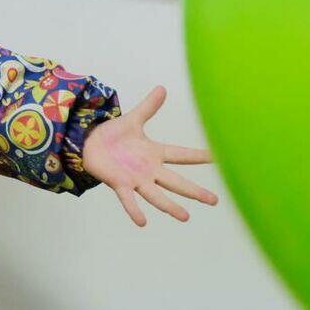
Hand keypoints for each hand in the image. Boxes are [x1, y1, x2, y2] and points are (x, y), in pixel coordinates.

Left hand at [82, 86, 216, 225]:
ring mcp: (135, 179)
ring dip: (170, 206)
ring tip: (185, 217)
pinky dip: (134, 210)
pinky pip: (128, 199)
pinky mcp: (119, 184)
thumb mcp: (133, 119)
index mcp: (155, 153)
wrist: (89, 144)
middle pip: (176, 181)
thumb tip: (162, 88)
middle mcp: (149, 170)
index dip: (199, 156)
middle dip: (194, 191)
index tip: (220, 158)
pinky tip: (142, 222)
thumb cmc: (113, 135)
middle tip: (214, 201)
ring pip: (156, 195)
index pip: (182, 154)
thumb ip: (148, 107)